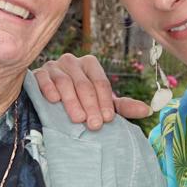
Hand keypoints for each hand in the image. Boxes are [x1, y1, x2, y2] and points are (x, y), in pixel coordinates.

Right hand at [35, 54, 152, 129]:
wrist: (50, 99)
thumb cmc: (81, 101)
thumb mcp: (102, 103)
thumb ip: (123, 107)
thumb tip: (148, 110)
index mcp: (90, 64)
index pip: (100, 82)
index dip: (105, 102)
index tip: (108, 120)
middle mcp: (72, 61)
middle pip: (84, 84)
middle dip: (90, 106)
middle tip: (94, 125)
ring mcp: (54, 66)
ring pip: (65, 82)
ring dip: (72, 102)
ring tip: (78, 119)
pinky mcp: (37, 73)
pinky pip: (43, 79)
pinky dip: (49, 88)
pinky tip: (53, 100)